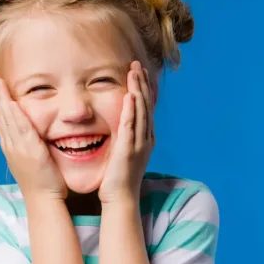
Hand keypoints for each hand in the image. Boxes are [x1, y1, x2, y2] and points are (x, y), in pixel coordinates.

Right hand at [0, 68, 67, 201]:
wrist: (43, 200)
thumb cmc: (43, 182)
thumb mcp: (33, 158)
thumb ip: (31, 144)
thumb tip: (33, 134)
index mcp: (11, 145)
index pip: (1, 117)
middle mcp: (10, 144)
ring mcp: (16, 146)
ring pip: (5, 116)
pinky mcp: (28, 149)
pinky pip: (19, 127)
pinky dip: (13, 113)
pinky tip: (9, 100)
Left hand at [98, 61, 153, 204]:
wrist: (120, 199)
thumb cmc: (117, 179)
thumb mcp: (123, 154)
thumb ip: (123, 138)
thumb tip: (118, 126)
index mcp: (145, 139)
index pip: (145, 108)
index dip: (143, 89)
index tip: (138, 72)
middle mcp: (146, 139)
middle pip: (146, 105)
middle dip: (142, 83)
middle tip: (137, 64)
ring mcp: (139, 144)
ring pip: (140, 111)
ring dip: (138, 90)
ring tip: (134, 72)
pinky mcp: (129, 150)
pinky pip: (131, 126)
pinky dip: (131, 110)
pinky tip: (130, 96)